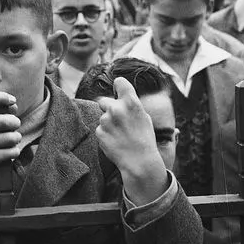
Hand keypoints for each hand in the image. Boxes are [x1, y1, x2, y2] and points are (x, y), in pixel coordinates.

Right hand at [0, 92, 20, 213]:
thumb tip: (13, 106)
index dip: (3, 97)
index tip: (12, 101)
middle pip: (6, 120)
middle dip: (16, 123)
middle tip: (15, 127)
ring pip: (12, 137)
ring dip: (16, 140)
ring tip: (11, 142)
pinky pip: (12, 151)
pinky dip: (14, 152)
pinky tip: (8, 153)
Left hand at [96, 77, 167, 204]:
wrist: (139, 161)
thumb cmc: (145, 139)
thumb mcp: (144, 117)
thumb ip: (130, 105)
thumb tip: (120, 97)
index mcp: (131, 102)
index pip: (119, 82)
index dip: (118, 87)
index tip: (118, 92)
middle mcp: (116, 109)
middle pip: (104, 100)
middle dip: (109, 108)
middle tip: (119, 121)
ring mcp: (106, 120)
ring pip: (103, 117)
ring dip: (108, 123)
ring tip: (121, 135)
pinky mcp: (99, 132)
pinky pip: (100, 129)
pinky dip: (105, 134)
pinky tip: (115, 141)